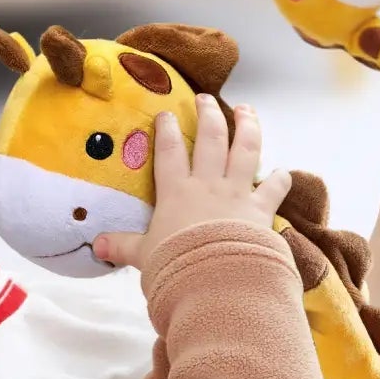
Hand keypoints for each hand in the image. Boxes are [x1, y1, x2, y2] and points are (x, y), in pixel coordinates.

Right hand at [91, 103, 291, 270]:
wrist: (214, 280)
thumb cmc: (175, 265)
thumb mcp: (143, 256)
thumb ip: (122, 246)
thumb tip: (96, 246)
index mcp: (176, 192)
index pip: (169, 151)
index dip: (166, 129)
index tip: (166, 112)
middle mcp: (207, 185)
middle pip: (209, 139)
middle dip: (208, 114)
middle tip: (206, 99)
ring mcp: (237, 194)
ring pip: (245, 150)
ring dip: (247, 127)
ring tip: (247, 109)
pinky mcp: (261, 210)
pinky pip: (274, 189)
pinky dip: (280, 179)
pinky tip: (283, 172)